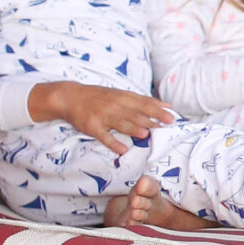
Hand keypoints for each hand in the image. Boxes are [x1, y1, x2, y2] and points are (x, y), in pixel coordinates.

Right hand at [30, 80, 173, 146]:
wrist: (71, 96)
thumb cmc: (100, 97)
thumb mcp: (121, 94)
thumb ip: (143, 100)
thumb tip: (167, 105)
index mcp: (123, 97)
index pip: (144, 104)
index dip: (158, 110)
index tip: (171, 117)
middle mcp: (114, 105)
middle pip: (135, 113)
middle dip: (150, 120)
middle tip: (164, 127)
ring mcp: (103, 116)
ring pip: (121, 123)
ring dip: (133, 128)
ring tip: (145, 134)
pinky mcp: (92, 127)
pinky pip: (104, 136)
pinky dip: (113, 143)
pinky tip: (123, 150)